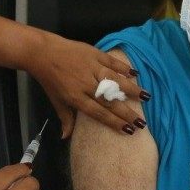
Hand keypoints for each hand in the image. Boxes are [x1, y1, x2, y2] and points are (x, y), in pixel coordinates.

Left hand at [28, 31, 148, 138]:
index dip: (114, 122)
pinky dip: (123, 67)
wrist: (42, 53)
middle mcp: (86, 84)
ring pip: (114, 80)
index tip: (128, 130)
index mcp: (76, 97)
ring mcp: (91, 68)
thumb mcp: (56, 100)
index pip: (98, 113)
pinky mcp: (94, 54)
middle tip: (142, 122)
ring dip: (131, 89)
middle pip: (109, 101)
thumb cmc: (50, 79)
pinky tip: (135, 74)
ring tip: (146, 97)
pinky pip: (111, 62)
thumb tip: (65, 137)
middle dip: (126, 112)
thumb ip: (66, 118)